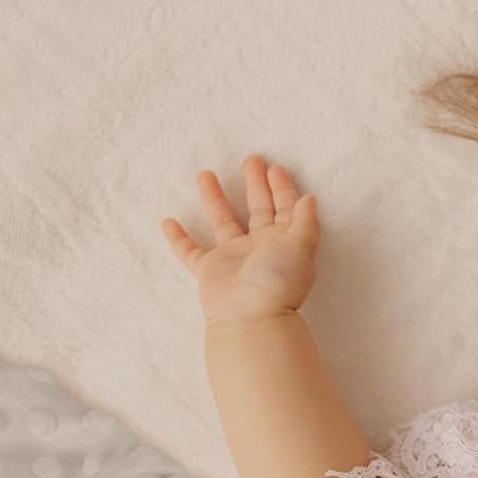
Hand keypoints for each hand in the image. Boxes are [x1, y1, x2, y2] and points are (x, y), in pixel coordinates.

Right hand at [160, 154, 319, 324]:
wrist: (251, 318)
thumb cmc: (278, 281)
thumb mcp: (301, 247)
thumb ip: (305, 222)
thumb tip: (309, 198)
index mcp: (283, 242)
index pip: (284, 209)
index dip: (282, 188)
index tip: (274, 167)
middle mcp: (259, 248)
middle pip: (258, 210)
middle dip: (255, 185)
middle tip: (251, 159)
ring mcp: (233, 259)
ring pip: (222, 222)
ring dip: (215, 199)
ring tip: (205, 173)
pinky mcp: (209, 271)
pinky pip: (189, 251)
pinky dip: (178, 238)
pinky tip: (168, 221)